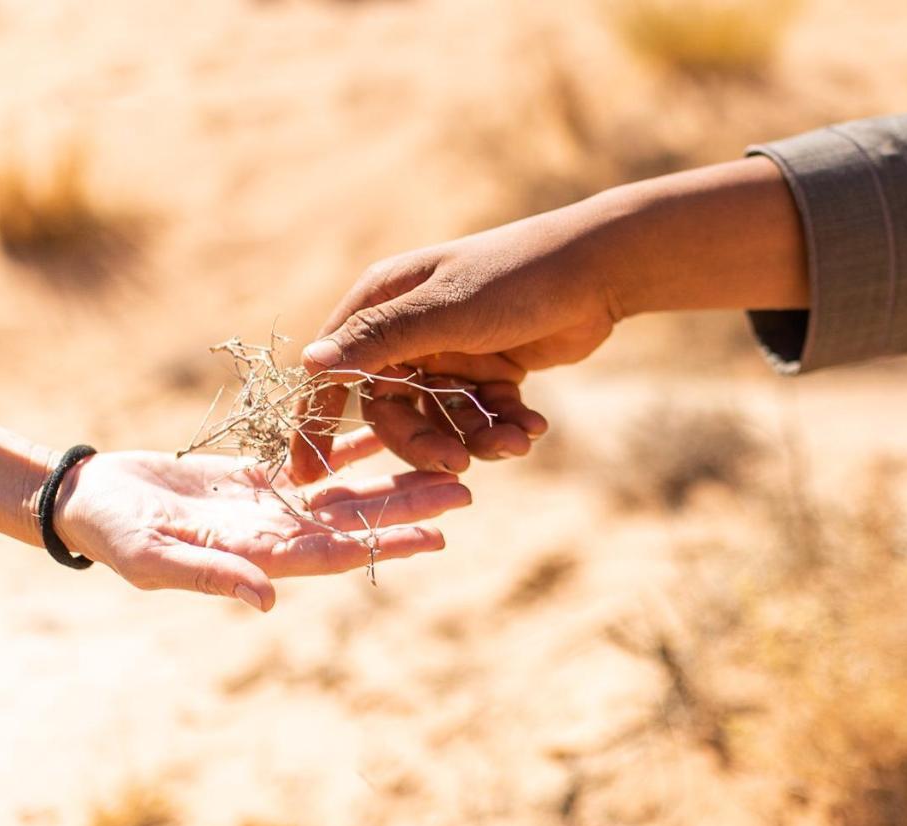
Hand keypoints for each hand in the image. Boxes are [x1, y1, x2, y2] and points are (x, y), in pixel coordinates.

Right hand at [52, 430, 469, 610]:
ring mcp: (274, 502)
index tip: (437, 536)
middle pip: (357, 518)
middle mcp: (279, 531)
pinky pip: (319, 454)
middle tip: (466, 491)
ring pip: (348, 487)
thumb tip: (266, 600)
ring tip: (446, 459)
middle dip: (410, 505)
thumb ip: (211, 576)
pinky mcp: (263, 473)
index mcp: (261, 555)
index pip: (337, 551)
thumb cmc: (115, 536)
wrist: (94, 499)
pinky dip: (354, 441)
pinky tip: (392, 421)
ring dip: (395, 475)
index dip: (386, 543)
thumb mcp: (154, 560)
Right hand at [289, 201, 618, 481]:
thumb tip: (310, 361)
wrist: (599, 269)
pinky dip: (504, 428)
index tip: (307, 473)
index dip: (317, 421)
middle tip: (460, 464)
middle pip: (393, 410)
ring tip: (516, 442)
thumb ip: (382, 337)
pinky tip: (533, 428)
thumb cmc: (516, 276)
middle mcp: (409, 330)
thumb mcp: (446, 309)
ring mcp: (449, 353)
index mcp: (382, 304)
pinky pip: (480, 417)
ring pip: (441, 421)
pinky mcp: (488, 372)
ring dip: (476, 439)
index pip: (334, 370)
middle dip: (425, 441)